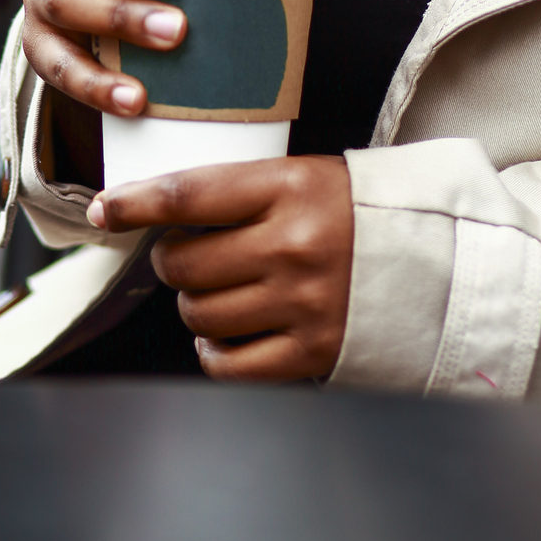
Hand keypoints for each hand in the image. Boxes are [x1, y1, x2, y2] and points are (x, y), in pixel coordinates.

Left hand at [87, 156, 354, 381]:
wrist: (433, 259)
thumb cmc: (356, 212)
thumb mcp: (306, 176)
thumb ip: (243, 191)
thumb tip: (161, 211)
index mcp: (291, 187)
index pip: (191, 193)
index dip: (137, 201)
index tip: (106, 206)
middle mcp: (292, 245)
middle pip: (185, 263)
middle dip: (171, 260)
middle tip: (187, 253)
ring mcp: (300, 303)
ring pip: (199, 313)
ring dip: (195, 303)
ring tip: (220, 289)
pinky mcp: (309, 352)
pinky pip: (226, 364)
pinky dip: (214, 351)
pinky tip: (228, 334)